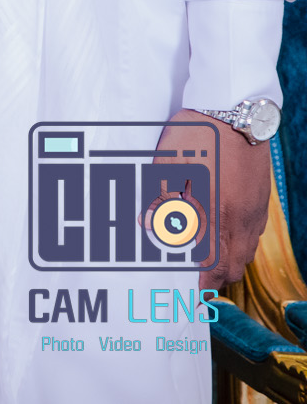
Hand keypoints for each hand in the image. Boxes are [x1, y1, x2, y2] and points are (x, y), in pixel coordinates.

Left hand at [167, 108, 270, 289]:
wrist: (235, 111)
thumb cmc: (196, 136)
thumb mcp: (168, 167)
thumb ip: (161, 201)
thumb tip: (146, 225)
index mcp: (219, 214)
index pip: (215, 265)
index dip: (205, 285)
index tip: (194, 297)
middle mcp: (243, 218)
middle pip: (236, 265)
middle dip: (217, 277)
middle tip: (196, 277)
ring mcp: (256, 209)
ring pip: (247, 250)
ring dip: (229, 259)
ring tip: (206, 256)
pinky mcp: (262, 199)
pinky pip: (253, 232)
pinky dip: (239, 241)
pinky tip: (222, 231)